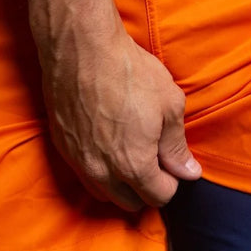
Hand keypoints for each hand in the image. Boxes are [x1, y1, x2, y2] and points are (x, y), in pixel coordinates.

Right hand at [38, 21, 201, 211]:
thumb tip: (189, 172)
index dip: (171, 182)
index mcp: (134, 166)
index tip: (171, 163)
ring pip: (104, 194)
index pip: (158, 197)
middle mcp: (103, 172)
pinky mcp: (62, 147)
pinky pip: (84, 175)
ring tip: (130, 155)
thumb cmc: (130, 73)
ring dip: (121, 184)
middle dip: (147, 188)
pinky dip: (100, 171)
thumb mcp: (169, 106)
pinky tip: (108, 145)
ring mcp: (78, 161)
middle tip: (154, 161)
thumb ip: (177, 147)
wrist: (81, 47)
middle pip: (130, 203)